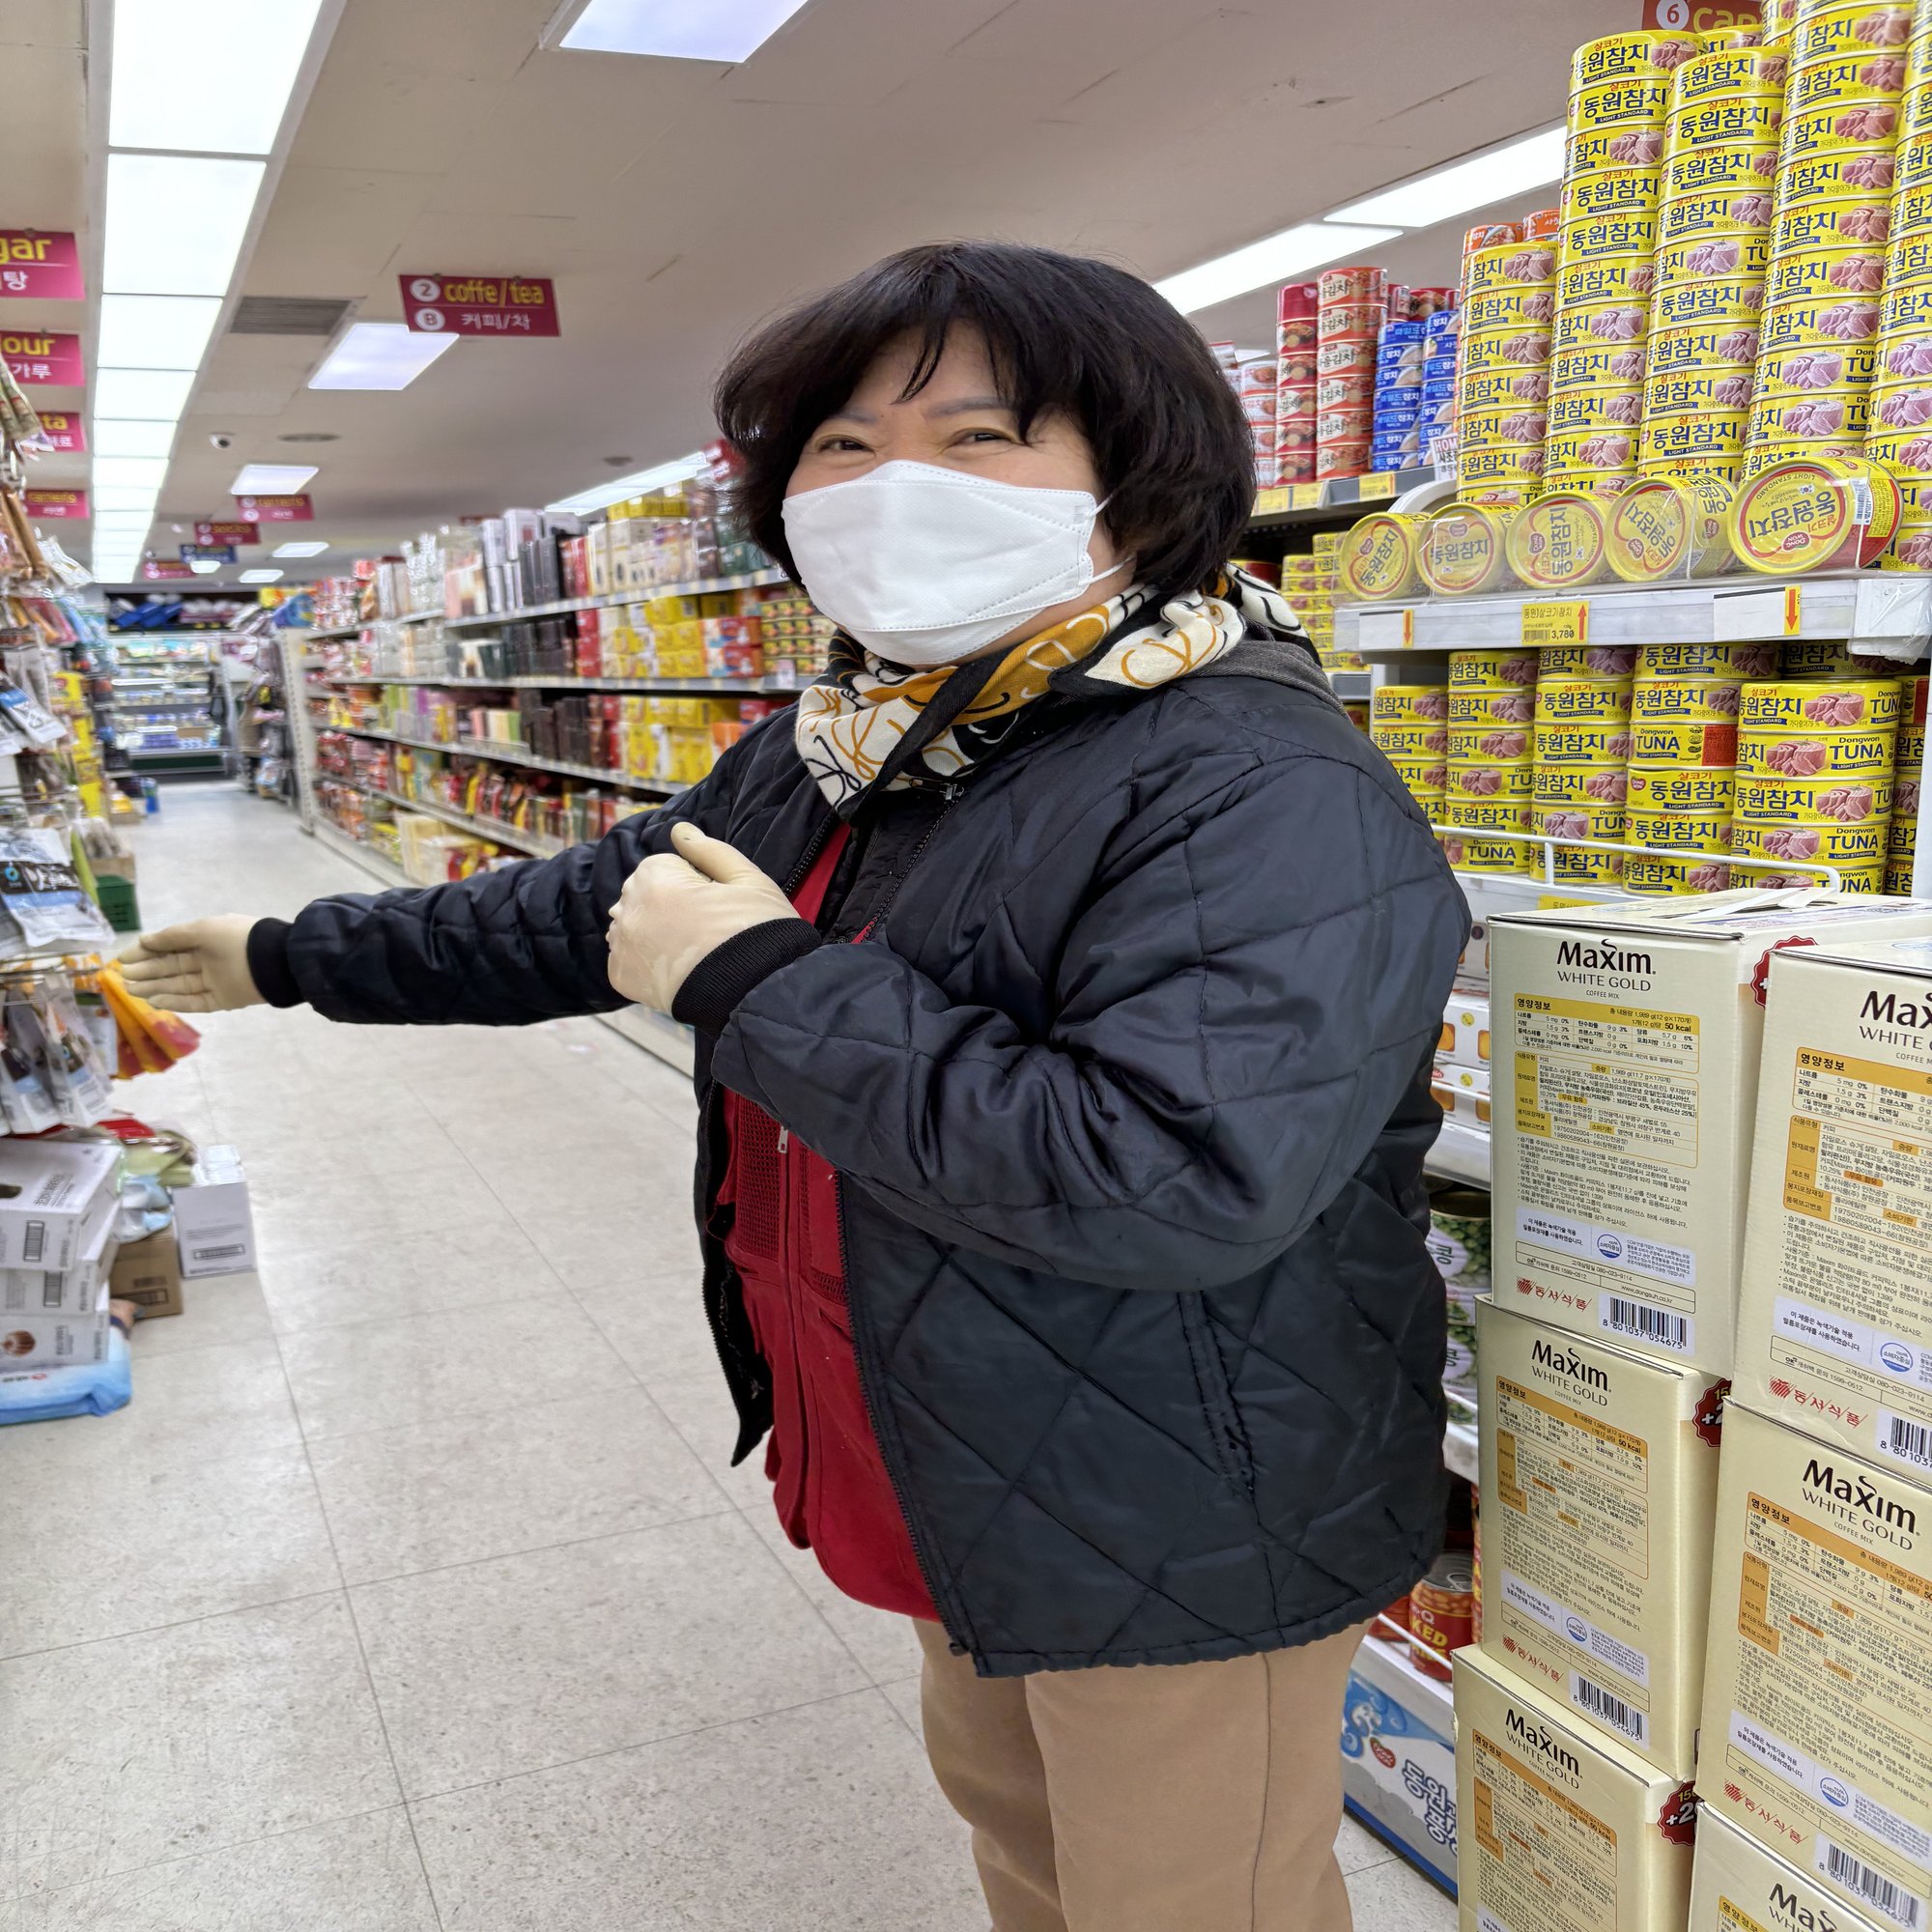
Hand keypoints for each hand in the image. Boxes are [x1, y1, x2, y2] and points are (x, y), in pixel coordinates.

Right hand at [116, 915, 264, 1013]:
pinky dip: (175, 1002)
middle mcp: (209, 960)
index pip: (171, 947)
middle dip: (147, 971)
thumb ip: (172, 936)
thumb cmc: (235, 939)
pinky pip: (195, 1002)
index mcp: (206, 939)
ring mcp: (215, 981)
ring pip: (179, 985)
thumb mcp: (202, 929)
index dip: (147, 952)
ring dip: (155, 987)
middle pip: (172, 967)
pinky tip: (154, 1001)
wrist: (272, 960)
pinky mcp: (222, 1000)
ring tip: (130, 989)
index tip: (124, 958)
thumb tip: (144, 940)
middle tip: (122, 976)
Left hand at [608, 822, 797, 1012]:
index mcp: (656, 878)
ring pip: (632, 924)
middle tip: (706, 929)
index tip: (717, 903)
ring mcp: (623, 945)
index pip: (664, 866)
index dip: (695, 882)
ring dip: (653, 930)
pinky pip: (626, 957)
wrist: (757, 993)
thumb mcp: (747, 878)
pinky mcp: (622, 977)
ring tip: (690, 950)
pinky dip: (645, 960)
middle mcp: (630, 909)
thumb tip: (679, 829)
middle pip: (644, 893)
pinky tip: (674, 967)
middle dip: (668, 903)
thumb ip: (708, 850)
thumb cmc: (758, 931)